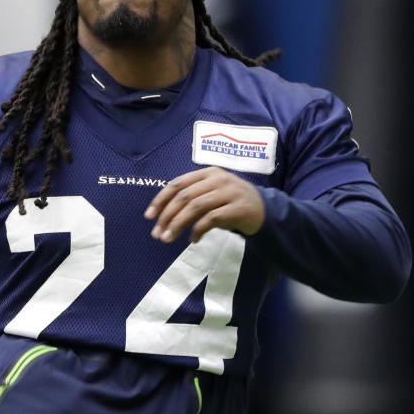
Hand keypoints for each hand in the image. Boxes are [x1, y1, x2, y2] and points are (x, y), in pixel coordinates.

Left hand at [144, 166, 264, 243]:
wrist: (265, 210)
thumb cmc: (231, 203)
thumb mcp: (211, 194)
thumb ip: (191, 198)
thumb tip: (162, 216)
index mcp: (208, 173)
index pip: (178, 183)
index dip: (161, 200)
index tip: (148, 216)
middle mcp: (218, 179)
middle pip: (184, 196)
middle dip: (167, 216)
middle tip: (157, 234)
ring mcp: (229, 192)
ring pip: (195, 206)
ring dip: (178, 224)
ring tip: (168, 239)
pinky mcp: (238, 208)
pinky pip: (212, 219)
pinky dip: (198, 230)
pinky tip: (193, 240)